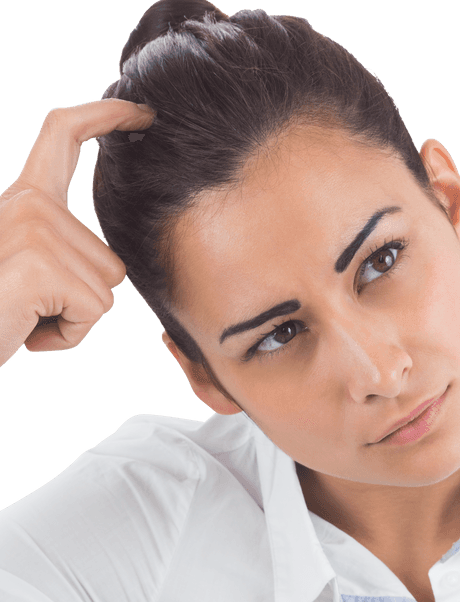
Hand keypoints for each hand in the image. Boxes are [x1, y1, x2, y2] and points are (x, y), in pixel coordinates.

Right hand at [0, 98, 154, 366]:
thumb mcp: (22, 264)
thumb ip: (56, 245)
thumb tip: (107, 262)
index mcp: (22, 197)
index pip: (64, 134)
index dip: (106, 116)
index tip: (142, 112)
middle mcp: (28, 203)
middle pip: (109, 261)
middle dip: (82, 300)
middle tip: (28, 307)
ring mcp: (35, 229)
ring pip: (105, 291)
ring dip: (73, 320)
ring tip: (24, 316)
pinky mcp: (41, 265)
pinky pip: (93, 313)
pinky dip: (68, 335)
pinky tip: (28, 331)